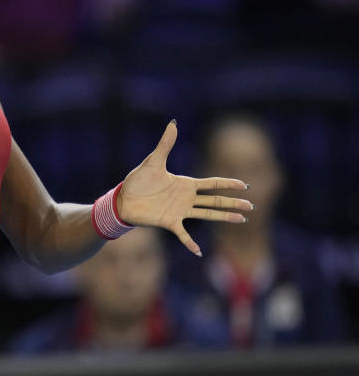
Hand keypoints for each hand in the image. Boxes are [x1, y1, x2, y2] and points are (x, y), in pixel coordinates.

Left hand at [117, 120, 252, 255]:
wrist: (123, 199)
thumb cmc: (138, 181)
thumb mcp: (153, 161)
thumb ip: (165, 144)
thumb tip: (173, 123)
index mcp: (185, 184)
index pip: (212, 183)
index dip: (228, 184)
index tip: (245, 185)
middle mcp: (186, 198)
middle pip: (215, 201)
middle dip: (233, 203)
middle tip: (252, 206)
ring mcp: (180, 211)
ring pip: (207, 215)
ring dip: (224, 218)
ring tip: (242, 220)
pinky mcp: (169, 222)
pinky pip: (183, 235)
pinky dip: (190, 243)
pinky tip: (200, 252)